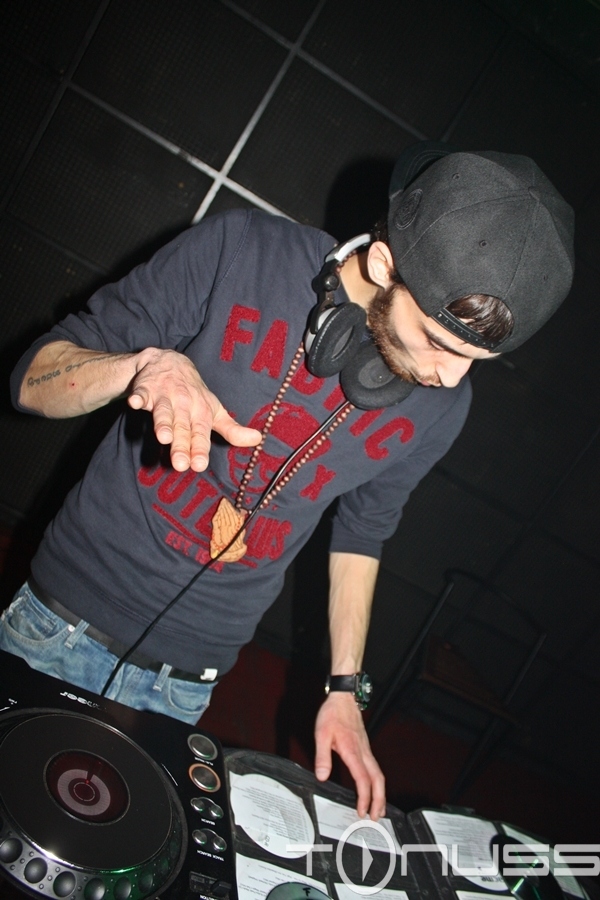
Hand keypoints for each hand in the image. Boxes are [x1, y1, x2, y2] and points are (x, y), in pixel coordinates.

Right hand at [128, 348, 261, 470]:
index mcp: (200, 412)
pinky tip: (134, 403)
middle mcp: (184, 404)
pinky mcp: (145, 389)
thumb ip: (232, 429)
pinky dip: (137, 397)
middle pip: (182, 427)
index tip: (199, 465)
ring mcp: (164, 396)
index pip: (200, 433)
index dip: (200, 449)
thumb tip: (258, 440)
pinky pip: (141, 393)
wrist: (170, 362)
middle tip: (180, 464)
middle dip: (181, 445)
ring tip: (163, 437)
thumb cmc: (194, 394)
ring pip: (163, 411)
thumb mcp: (214, 410)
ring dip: (163, 422)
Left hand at [314, 692, 385, 819]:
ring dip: (380, 793)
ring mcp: (366, 750)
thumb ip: (322, 756)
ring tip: (378, 808)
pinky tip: (372, 787)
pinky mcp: (366, 747)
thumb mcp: (321, 734)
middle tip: (376, 817)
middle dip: (379, 800)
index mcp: (353, 751)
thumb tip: (323, 776)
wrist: (344, 697)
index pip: (363, 779)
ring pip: (379, 774)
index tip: (362, 810)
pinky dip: (377, 782)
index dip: (364, 797)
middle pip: (378, 780)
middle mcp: (363, 752)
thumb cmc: (333, 714)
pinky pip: (375, 768)